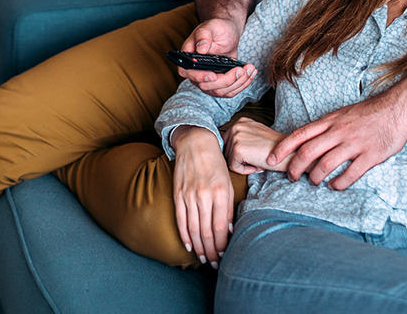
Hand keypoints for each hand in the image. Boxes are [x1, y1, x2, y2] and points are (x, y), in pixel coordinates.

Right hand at [171, 126, 232, 267]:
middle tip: (214, 262)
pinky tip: (189, 245)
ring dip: (199, 246)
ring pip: (193, 228)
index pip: (221, 226)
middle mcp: (205, 195)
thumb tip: (228, 230)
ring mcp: (189, 195)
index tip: (224, 255)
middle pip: (207, 231)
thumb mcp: (229, 183)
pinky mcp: (178, 193)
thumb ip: (228, 207)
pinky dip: (184, 235)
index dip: (222, 244)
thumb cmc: (216, 164)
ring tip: (204, 258)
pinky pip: (180, 219)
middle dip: (211, 250)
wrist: (196, 143)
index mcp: (221, 192)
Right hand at [177, 17, 256, 97]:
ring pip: (220, 92)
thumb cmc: (216, 29)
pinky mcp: (220, 84)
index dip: (199, 77)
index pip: (187, 72)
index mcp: (188, 58)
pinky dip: (242, 84)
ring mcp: (208, 81)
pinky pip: (229, 91)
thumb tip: (201, 48)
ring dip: (238, 83)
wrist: (227, 34)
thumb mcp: (210, 27)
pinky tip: (250, 74)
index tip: (213, 75)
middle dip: (227, 80)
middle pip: (207, 86)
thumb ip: (204, 35)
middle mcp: (195, 73)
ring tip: (250, 69)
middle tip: (241, 69)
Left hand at [223, 118, 289, 173]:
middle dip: (241, 158)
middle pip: (227, 151)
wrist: (289, 153)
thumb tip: (227, 148)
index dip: (241, 152)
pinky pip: (234, 167)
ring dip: (244, 164)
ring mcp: (236, 136)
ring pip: (230, 160)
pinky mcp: (237, 149)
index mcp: (240, 121)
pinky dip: (246, 170)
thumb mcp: (256, 135)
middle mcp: (236, 126)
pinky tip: (258, 163)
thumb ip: (242, 137)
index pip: (228, 143)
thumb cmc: (275, 148)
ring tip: (259, 158)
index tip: (256, 151)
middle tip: (258, 156)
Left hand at [268, 94, 406, 189]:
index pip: (299, 135)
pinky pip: (350, 174)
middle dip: (295, 168)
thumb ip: (326, 127)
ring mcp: (354, 143)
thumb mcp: (342, 114)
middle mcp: (339, 132)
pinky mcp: (370, 155)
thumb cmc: (369, 113)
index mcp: (330, 121)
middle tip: (291, 177)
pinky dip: (338, 183)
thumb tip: (308, 140)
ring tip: (314, 183)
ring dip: (315, 178)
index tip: (271, 159)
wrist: (398, 108)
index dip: (282, 149)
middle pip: (307, 152)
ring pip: (325, 165)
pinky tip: (335, 186)